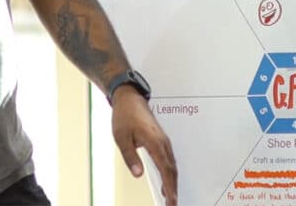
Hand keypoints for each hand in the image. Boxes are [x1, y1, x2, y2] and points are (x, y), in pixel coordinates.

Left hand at [111, 86, 177, 204]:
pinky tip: (166, 180)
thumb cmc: (125, 116)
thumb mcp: (122, 138)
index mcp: (154, 142)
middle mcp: (163, 142)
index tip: (171, 200)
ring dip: (172, 181)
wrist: (130, 99)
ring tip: (170, 197)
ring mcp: (164, 140)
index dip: (169, 187)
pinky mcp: (162, 140)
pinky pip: (169, 159)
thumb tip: (138, 174)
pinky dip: (170, 172)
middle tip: (172, 204)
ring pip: (172, 165)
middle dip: (173, 188)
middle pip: (172, 170)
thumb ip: (130, 157)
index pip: (165, 169)